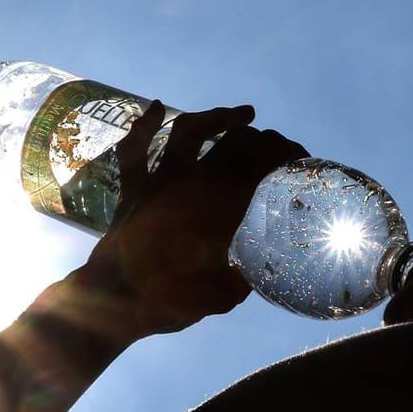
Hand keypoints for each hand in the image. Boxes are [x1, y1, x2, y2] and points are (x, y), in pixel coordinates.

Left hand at [85, 100, 307, 334]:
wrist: (114, 303)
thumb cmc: (171, 302)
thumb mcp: (224, 294)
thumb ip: (244, 275)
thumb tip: (258, 265)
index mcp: (221, 205)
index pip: (261, 162)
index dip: (284, 152)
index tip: (298, 156)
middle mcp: (193, 182)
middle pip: (233, 143)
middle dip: (260, 138)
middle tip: (275, 144)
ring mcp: (159, 181)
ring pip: (190, 132)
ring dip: (217, 118)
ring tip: (240, 116)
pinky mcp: (133, 189)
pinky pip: (136, 150)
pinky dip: (146, 125)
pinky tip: (159, 109)